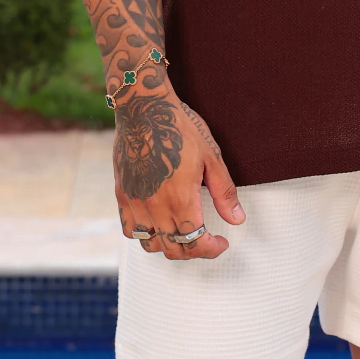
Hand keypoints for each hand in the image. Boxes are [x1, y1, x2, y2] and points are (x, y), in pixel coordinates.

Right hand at [113, 91, 244, 259]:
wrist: (143, 107)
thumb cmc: (178, 127)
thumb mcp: (210, 156)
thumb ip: (223, 192)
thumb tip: (237, 219)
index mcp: (180, 198)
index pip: (195, 242)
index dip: (211, 249)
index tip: (221, 243)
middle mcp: (155, 206)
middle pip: (174, 249)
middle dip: (194, 250)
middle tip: (206, 239)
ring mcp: (136, 202)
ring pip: (151, 245)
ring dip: (169, 246)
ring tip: (182, 234)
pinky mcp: (122, 195)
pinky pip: (129, 229)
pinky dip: (144, 235)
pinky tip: (156, 224)